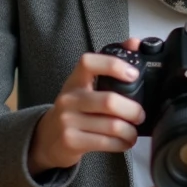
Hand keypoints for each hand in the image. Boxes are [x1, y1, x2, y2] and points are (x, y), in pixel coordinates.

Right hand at [27, 37, 144, 176]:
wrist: (46, 137)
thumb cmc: (74, 108)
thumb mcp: (84, 86)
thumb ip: (108, 66)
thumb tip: (135, 43)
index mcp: (75, 80)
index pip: (89, 63)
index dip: (113, 66)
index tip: (134, 74)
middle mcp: (69, 98)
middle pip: (109, 102)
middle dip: (133, 110)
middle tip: (140, 115)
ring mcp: (68, 121)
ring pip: (111, 126)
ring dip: (130, 131)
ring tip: (134, 132)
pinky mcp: (71, 141)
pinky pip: (105, 143)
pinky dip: (121, 144)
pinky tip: (125, 142)